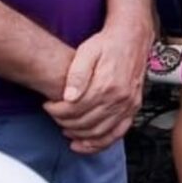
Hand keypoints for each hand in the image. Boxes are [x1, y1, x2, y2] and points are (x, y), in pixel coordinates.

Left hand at [43, 18, 149, 152]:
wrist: (132, 37)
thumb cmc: (109, 43)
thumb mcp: (87, 51)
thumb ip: (77, 74)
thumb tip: (68, 97)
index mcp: (107, 84)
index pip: (76, 109)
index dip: (57, 112)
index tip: (48, 106)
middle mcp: (120, 97)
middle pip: (86, 123)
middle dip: (65, 123)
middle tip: (54, 117)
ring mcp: (128, 104)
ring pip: (101, 132)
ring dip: (80, 137)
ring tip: (66, 131)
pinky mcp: (133, 107)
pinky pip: (118, 133)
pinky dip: (102, 143)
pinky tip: (87, 145)